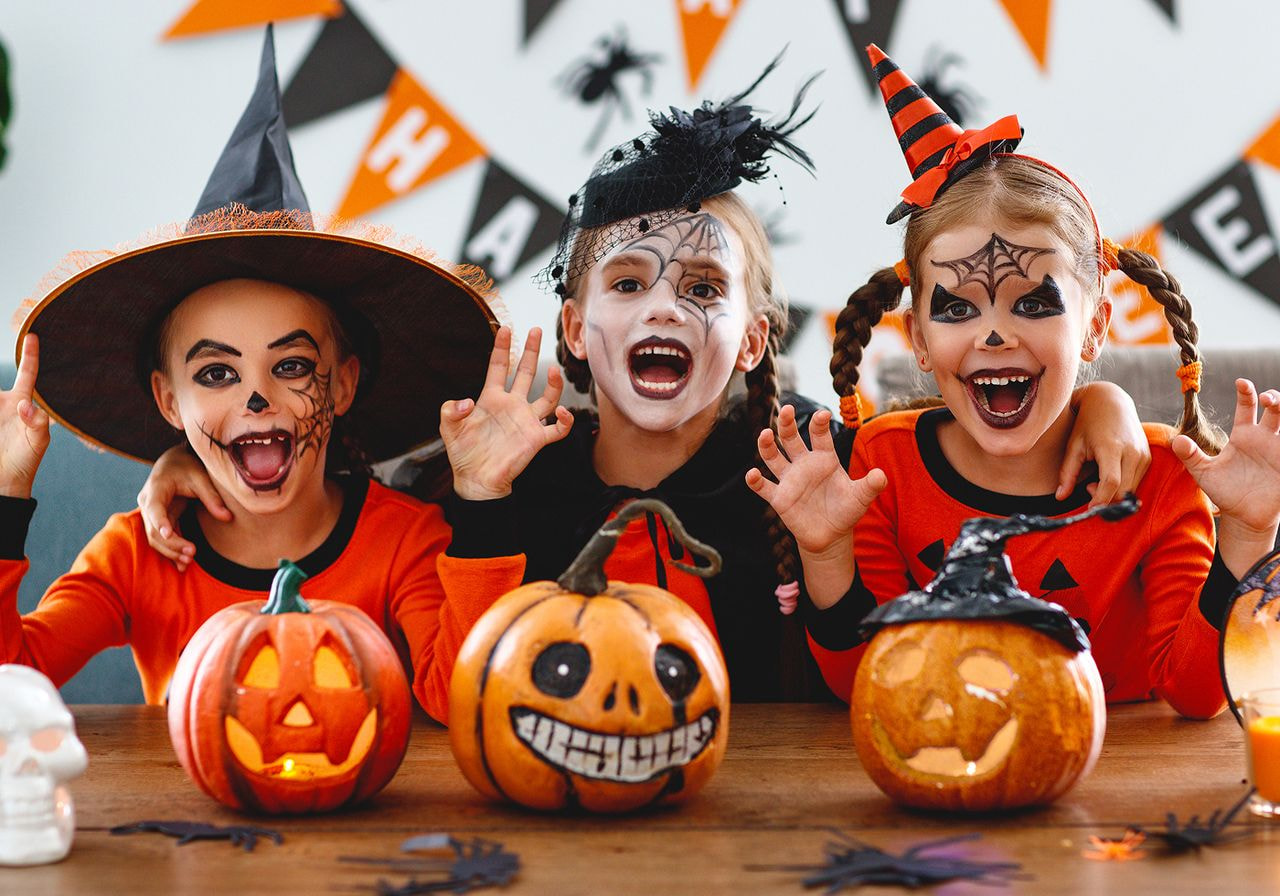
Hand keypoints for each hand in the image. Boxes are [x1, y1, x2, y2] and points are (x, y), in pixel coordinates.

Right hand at [0, 334, 49, 498]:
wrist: (5, 482)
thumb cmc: (26, 460)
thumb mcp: (38, 442)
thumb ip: (37, 423)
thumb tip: (24, 405)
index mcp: (20, 402)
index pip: (28, 373)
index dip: (30, 355)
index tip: (33, 336)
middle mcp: (3, 403)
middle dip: (1, 379)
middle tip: (9, 399)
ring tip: (1, 420)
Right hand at [138, 444, 231, 570]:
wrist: (175, 460)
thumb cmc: (187, 466)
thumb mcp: (201, 477)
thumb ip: (212, 497)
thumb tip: (228, 518)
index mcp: (155, 489)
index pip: (154, 509)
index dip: (160, 522)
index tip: (168, 534)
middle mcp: (148, 503)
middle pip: (153, 529)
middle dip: (171, 544)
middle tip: (191, 554)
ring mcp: (152, 514)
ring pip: (155, 538)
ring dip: (170, 551)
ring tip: (188, 561)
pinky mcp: (160, 520)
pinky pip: (163, 539)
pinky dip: (172, 550)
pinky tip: (182, 565)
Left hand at [440, 326, 572, 500]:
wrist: (477, 480)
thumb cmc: (464, 454)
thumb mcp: (449, 428)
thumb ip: (450, 410)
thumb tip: (465, 401)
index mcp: (491, 399)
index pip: (499, 367)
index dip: (502, 348)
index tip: (506, 329)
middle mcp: (512, 406)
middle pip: (526, 373)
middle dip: (531, 351)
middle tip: (536, 330)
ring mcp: (526, 421)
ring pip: (547, 396)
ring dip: (554, 384)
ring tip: (555, 371)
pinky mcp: (536, 439)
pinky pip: (558, 428)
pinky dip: (564, 421)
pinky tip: (562, 413)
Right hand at [745, 406, 886, 556]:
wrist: (831, 534)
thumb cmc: (846, 510)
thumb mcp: (861, 497)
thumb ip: (871, 485)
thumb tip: (881, 475)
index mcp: (824, 458)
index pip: (819, 435)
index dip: (819, 424)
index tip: (822, 415)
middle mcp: (804, 464)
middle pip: (791, 439)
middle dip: (787, 424)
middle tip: (787, 410)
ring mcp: (789, 480)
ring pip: (773, 457)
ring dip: (767, 445)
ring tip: (765, 434)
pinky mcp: (779, 498)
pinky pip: (764, 487)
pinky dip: (755, 481)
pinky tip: (752, 474)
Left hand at [1061, 381, 1150, 504]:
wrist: (1111, 401)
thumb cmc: (1087, 423)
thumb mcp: (1074, 446)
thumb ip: (1067, 473)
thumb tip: (1060, 497)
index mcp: (1112, 447)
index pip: (1111, 483)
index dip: (1100, 500)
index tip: (1089, 510)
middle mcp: (1133, 452)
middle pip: (1123, 492)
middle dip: (1105, 500)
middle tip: (1087, 488)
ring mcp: (1143, 455)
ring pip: (1131, 490)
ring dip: (1113, 494)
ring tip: (1095, 479)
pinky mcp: (1148, 457)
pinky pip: (1136, 482)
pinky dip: (1122, 487)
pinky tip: (1107, 475)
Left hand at [1173, 380, 1279, 573]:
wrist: (1244, 516)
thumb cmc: (1225, 491)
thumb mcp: (1204, 473)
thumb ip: (1191, 456)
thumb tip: (1177, 440)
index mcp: (1243, 435)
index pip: (1246, 407)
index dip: (1246, 392)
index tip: (1241, 382)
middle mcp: (1263, 438)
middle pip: (1274, 409)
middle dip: (1274, 398)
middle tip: (1267, 398)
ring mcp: (1277, 450)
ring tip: (1278, 406)